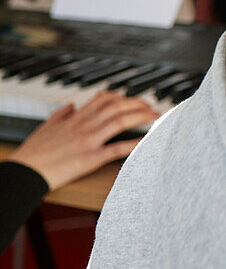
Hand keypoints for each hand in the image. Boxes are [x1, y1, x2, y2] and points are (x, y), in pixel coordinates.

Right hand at [7, 92, 158, 189]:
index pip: (103, 99)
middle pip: (117, 107)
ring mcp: (88, 141)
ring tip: (156, 117)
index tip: (133, 99)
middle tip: (152, 106)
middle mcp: (84, 126)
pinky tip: (147, 141)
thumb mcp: (45, 127)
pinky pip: (116, 149)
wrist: (26, 171)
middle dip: (138, 104)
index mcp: (75, 118)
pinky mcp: (90, 158)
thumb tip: (71, 105)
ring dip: (141, 117)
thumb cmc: (33, 152)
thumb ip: (60, 114)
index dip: (122, 97)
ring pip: (120, 122)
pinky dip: (133, 144)